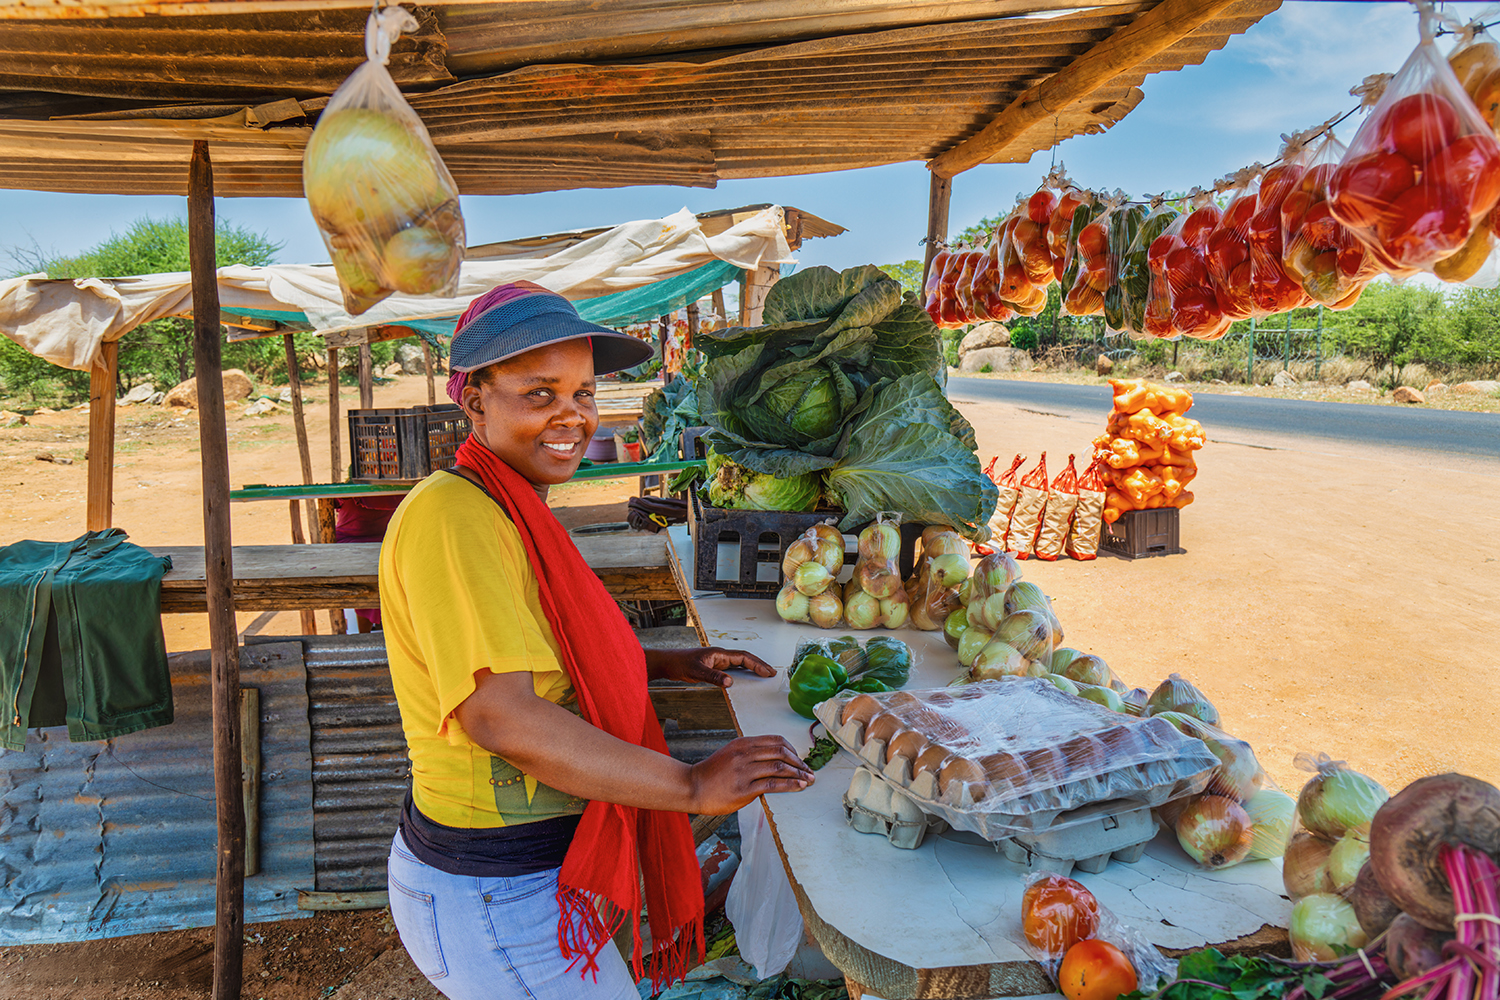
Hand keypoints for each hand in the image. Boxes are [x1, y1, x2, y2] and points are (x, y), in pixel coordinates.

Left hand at [647, 646, 775, 687]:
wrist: (666, 663)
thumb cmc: (679, 664)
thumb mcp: (696, 672)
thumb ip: (713, 677)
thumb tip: (731, 682)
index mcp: (719, 653)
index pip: (743, 657)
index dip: (757, 664)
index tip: (768, 672)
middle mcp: (720, 655)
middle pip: (745, 658)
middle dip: (759, 665)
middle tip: (772, 673)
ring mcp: (717, 661)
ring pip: (739, 663)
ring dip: (752, 668)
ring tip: (764, 674)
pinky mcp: (713, 666)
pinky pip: (732, 668)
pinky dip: (742, 672)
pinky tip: (745, 679)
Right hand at [688, 735, 813, 814]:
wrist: (693, 787)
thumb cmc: (713, 773)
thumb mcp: (731, 753)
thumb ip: (751, 753)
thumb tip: (776, 759)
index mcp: (743, 743)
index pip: (776, 740)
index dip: (793, 750)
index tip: (801, 759)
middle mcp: (745, 754)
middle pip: (781, 752)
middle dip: (800, 762)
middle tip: (809, 771)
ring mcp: (744, 771)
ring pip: (780, 767)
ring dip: (799, 774)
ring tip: (809, 780)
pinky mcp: (744, 789)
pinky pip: (773, 784)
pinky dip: (790, 785)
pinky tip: (799, 786)